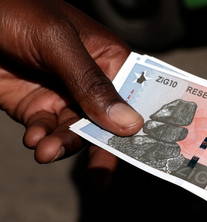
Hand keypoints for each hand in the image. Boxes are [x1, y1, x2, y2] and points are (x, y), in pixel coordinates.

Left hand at [0, 0, 142, 162]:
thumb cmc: (18, 11)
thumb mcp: (58, 42)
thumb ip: (91, 83)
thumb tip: (131, 123)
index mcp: (109, 59)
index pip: (134, 96)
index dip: (140, 124)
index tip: (146, 153)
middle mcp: (91, 82)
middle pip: (107, 123)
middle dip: (100, 146)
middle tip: (100, 176)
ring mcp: (63, 96)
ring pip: (76, 132)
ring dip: (64, 145)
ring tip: (46, 150)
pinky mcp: (36, 108)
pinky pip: (48, 132)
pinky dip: (42, 140)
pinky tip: (34, 139)